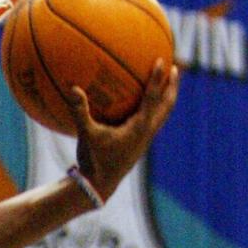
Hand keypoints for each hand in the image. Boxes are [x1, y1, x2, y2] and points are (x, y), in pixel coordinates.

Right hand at [70, 59, 179, 202]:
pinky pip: (152, 123)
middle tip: (175, 68)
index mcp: (139, 127)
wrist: (100, 185)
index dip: (157, 78)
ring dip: (167, 99)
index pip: (152, 97)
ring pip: (163, 115)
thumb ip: (79, 111)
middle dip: (172, 87)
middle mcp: (147, 132)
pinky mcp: (140, 145)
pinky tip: (144, 108)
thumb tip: (72, 88)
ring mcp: (145, 140)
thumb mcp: (85, 134)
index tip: (161, 61)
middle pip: (167, 105)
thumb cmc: (93, 160)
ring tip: (167, 85)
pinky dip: (154, 110)